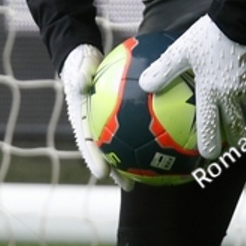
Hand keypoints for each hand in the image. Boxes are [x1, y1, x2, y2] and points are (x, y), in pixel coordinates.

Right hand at [62, 44, 137, 189]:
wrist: (85, 59)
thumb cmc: (81, 62)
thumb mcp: (79, 64)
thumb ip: (81, 73)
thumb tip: (82, 82)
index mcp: (80, 118)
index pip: (86, 142)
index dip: (94, 159)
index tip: (102, 173)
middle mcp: (92, 126)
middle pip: (105, 153)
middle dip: (116, 171)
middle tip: (128, 186)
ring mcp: (105, 124)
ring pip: (120, 147)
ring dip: (133, 163)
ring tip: (150, 179)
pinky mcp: (118, 119)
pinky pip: (133, 130)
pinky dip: (146, 140)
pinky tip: (166, 147)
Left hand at [138, 15, 245, 159]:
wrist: (241, 19)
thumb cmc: (207, 35)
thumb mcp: (180, 51)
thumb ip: (164, 70)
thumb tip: (145, 85)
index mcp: (211, 91)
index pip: (211, 127)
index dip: (209, 144)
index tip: (207, 156)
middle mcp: (232, 95)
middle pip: (236, 126)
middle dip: (234, 140)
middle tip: (234, 146)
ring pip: (243, 102)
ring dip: (238, 103)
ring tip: (230, 92)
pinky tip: (240, 69)